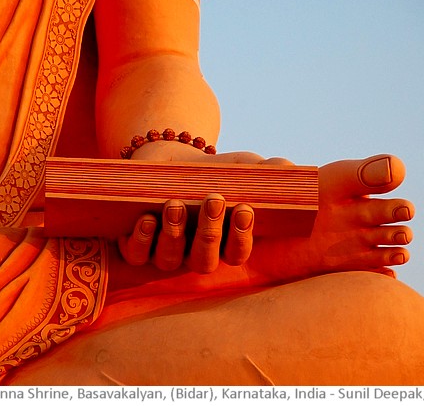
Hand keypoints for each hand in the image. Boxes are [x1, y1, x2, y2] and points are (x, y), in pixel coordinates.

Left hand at [117, 140, 289, 272]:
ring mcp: (165, 252)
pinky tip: (146, 219)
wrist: (170, 162)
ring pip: (169, 260)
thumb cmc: (212, 173)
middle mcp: (194, 255)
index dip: (241, 238)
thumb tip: (287, 168)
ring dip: (173, 236)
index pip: (237, 254)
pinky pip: (137, 256)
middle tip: (213, 200)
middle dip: (209, 233)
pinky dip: (141, 241)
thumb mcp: (240, 169)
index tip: (244, 209)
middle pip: (204, 262)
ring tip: (175, 205)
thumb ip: (266, 171)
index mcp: (223, 244)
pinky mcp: (136, 244)